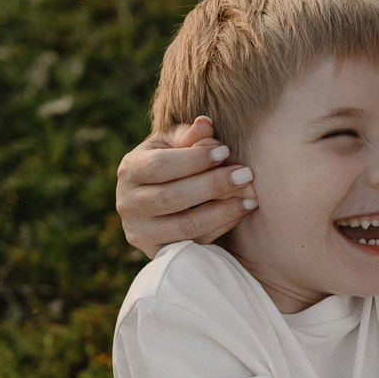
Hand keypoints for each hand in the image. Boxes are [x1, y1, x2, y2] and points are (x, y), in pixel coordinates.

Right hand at [115, 115, 258, 255]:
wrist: (158, 202)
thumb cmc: (171, 164)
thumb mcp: (173, 145)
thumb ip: (188, 136)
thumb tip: (205, 125)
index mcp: (129, 170)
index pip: (159, 166)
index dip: (193, 160)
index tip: (225, 151)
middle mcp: (128, 204)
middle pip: (172, 197)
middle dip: (212, 185)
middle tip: (245, 174)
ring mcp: (141, 233)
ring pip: (185, 226)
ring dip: (221, 211)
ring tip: (250, 197)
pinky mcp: (159, 253)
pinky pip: (195, 243)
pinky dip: (220, 227)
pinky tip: (240, 212)